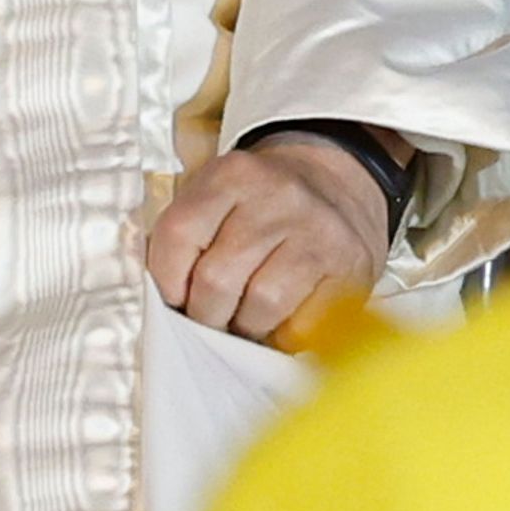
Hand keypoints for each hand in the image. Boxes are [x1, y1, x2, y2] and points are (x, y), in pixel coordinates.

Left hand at [146, 133, 396, 347]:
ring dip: (245, 327)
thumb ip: (185, 234)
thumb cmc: (264, 201)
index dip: (166, 279)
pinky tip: (282, 318)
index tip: (172, 297)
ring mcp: (318, 232)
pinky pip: (305, 324)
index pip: (178, 234)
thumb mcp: (219, 193)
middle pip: (216, 279)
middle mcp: (276, 198)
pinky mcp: (352, 266)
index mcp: (231, 175)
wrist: (338, 180)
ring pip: (261, 306)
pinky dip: (285, 335)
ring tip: (245, 321)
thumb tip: (157, 295)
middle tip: (210, 319)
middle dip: (205, 314)